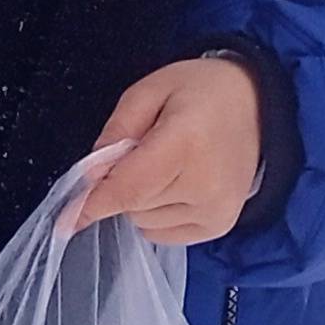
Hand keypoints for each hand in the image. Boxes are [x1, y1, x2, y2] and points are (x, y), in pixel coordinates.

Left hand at [74, 58, 264, 245]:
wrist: (258, 104)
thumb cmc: (199, 91)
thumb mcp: (150, 90)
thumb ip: (117, 130)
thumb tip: (91, 176)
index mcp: (185, 142)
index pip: (129, 187)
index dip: (94, 204)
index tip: (66, 221)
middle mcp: (204, 184)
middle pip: (132, 205)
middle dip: (123, 182)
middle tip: (145, 150)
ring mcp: (216, 210)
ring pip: (144, 222)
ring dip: (140, 199)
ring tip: (168, 164)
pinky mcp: (220, 225)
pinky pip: (162, 234)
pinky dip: (156, 213)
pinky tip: (176, 185)